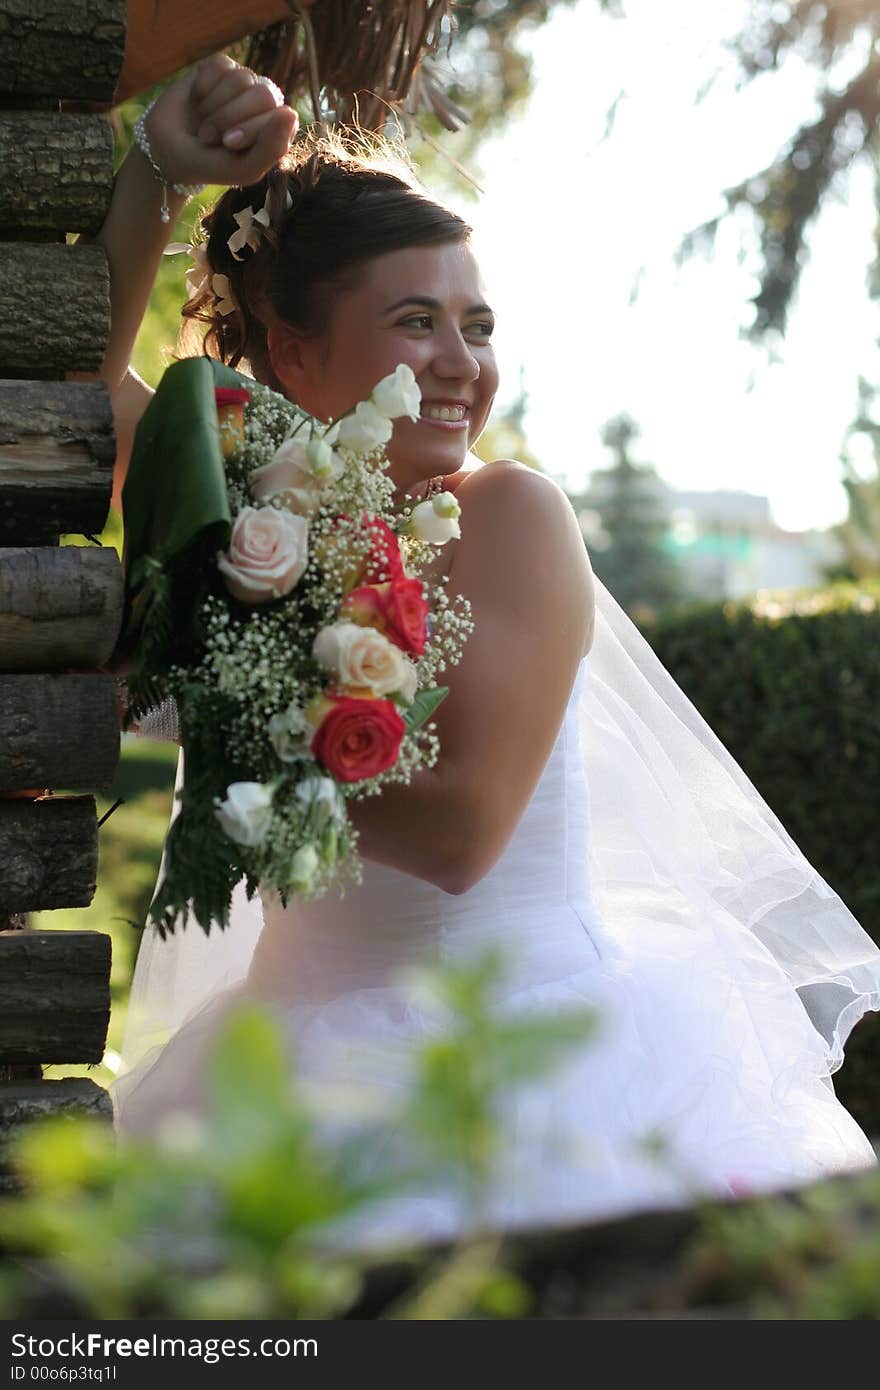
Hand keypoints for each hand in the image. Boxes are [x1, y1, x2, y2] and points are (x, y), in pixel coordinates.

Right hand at [144, 54, 298, 189]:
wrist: (168, 151)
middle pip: (264, 94)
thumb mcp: (243, 169)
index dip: (250, 130)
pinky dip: (203, 87)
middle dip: (231, 117)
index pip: (281, 117)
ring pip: (240, 79)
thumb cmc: (211, 164)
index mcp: (277, 130)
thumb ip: (271, 149)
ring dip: (215, 107)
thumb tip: (291, 112)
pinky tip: (198, 101)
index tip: (228, 144)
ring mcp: (243, 82)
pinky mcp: (221, 67)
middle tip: (212, 136)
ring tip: (204, 125)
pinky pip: (219, 66)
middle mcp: (265, 103)